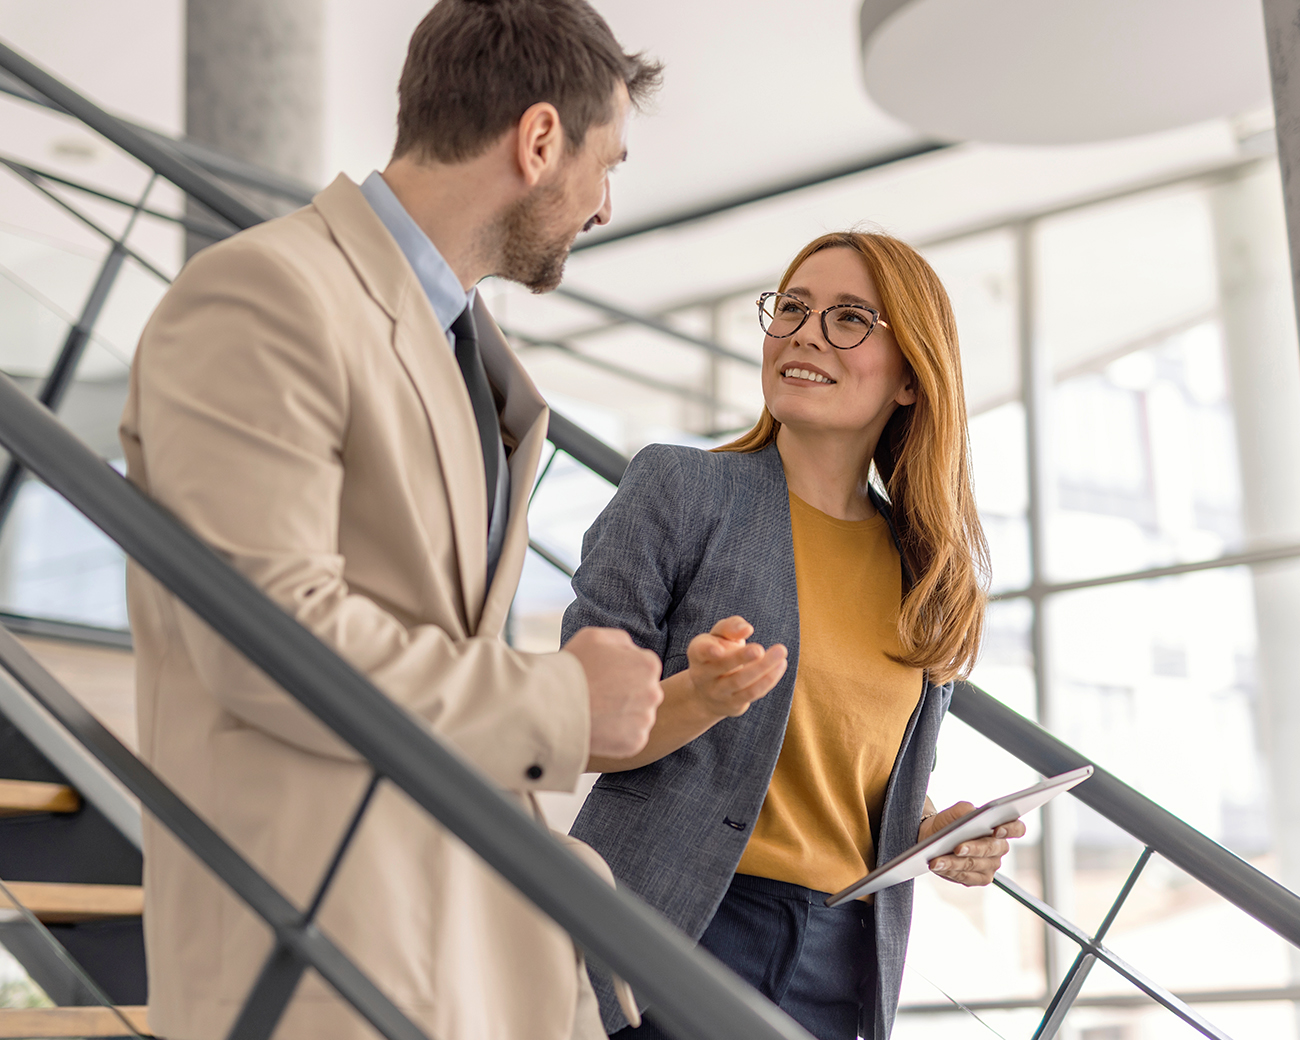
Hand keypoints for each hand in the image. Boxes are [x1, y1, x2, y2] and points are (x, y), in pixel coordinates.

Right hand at [563, 627, 662, 758]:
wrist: (551, 705)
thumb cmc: (571, 668)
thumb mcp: (595, 636)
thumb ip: (621, 641)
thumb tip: (632, 652)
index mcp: (648, 665)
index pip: (644, 667)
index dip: (622, 671)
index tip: (604, 677)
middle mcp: (653, 692)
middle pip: (643, 692)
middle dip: (626, 693)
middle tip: (599, 695)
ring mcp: (645, 719)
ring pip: (638, 716)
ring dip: (622, 714)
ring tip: (596, 711)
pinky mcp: (635, 742)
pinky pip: (631, 737)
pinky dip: (617, 735)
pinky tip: (598, 726)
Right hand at [684, 616, 787, 719]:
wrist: (707, 693)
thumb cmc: (718, 653)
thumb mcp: (718, 636)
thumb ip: (730, 627)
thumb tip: (747, 629)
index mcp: (698, 654)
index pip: (700, 651)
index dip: (708, 650)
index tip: (720, 649)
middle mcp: (704, 675)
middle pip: (723, 667)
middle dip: (741, 658)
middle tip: (759, 649)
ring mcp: (718, 692)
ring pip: (741, 681)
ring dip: (763, 667)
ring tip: (781, 651)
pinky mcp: (733, 704)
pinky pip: (752, 692)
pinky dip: (769, 679)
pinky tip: (781, 664)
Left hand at [921, 801, 1026, 886]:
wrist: (934, 837)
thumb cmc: (949, 822)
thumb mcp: (954, 812)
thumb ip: (965, 809)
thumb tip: (972, 813)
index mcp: (1000, 827)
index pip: (1017, 828)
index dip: (1010, 829)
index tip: (996, 829)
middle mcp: (999, 847)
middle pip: (992, 849)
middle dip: (974, 848)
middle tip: (957, 848)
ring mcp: (991, 864)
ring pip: (975, 864)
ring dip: (954, 863)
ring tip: (936, 860)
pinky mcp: (980, 878)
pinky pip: (968, 877)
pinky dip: (951, 871)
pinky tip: (939, 866)